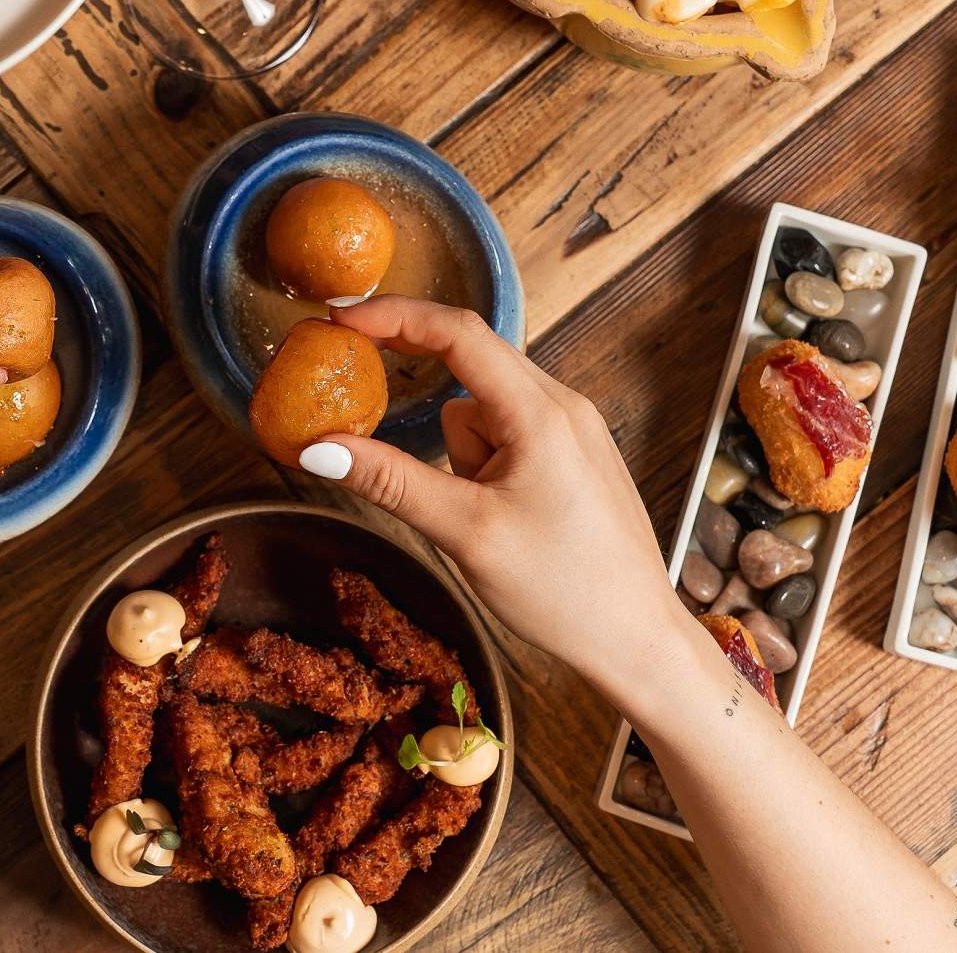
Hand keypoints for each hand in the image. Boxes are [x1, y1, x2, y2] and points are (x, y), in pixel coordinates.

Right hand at [295, 296, 688, 687]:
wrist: (638, 641)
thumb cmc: (564, 591)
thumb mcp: (465, 533)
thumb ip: (389, 481)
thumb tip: (318, 448)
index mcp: (541, 412)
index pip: (459, 333)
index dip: (395, 315)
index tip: (341, 318)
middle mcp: (563, 406)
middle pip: (468, 369)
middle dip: (422, 395)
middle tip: (365, 404)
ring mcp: (574, 431)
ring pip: (484, 413)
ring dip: (461, 452)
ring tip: (480, 517)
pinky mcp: (575, 457)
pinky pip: (507, 436)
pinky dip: (483, 464)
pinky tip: (501, 518)